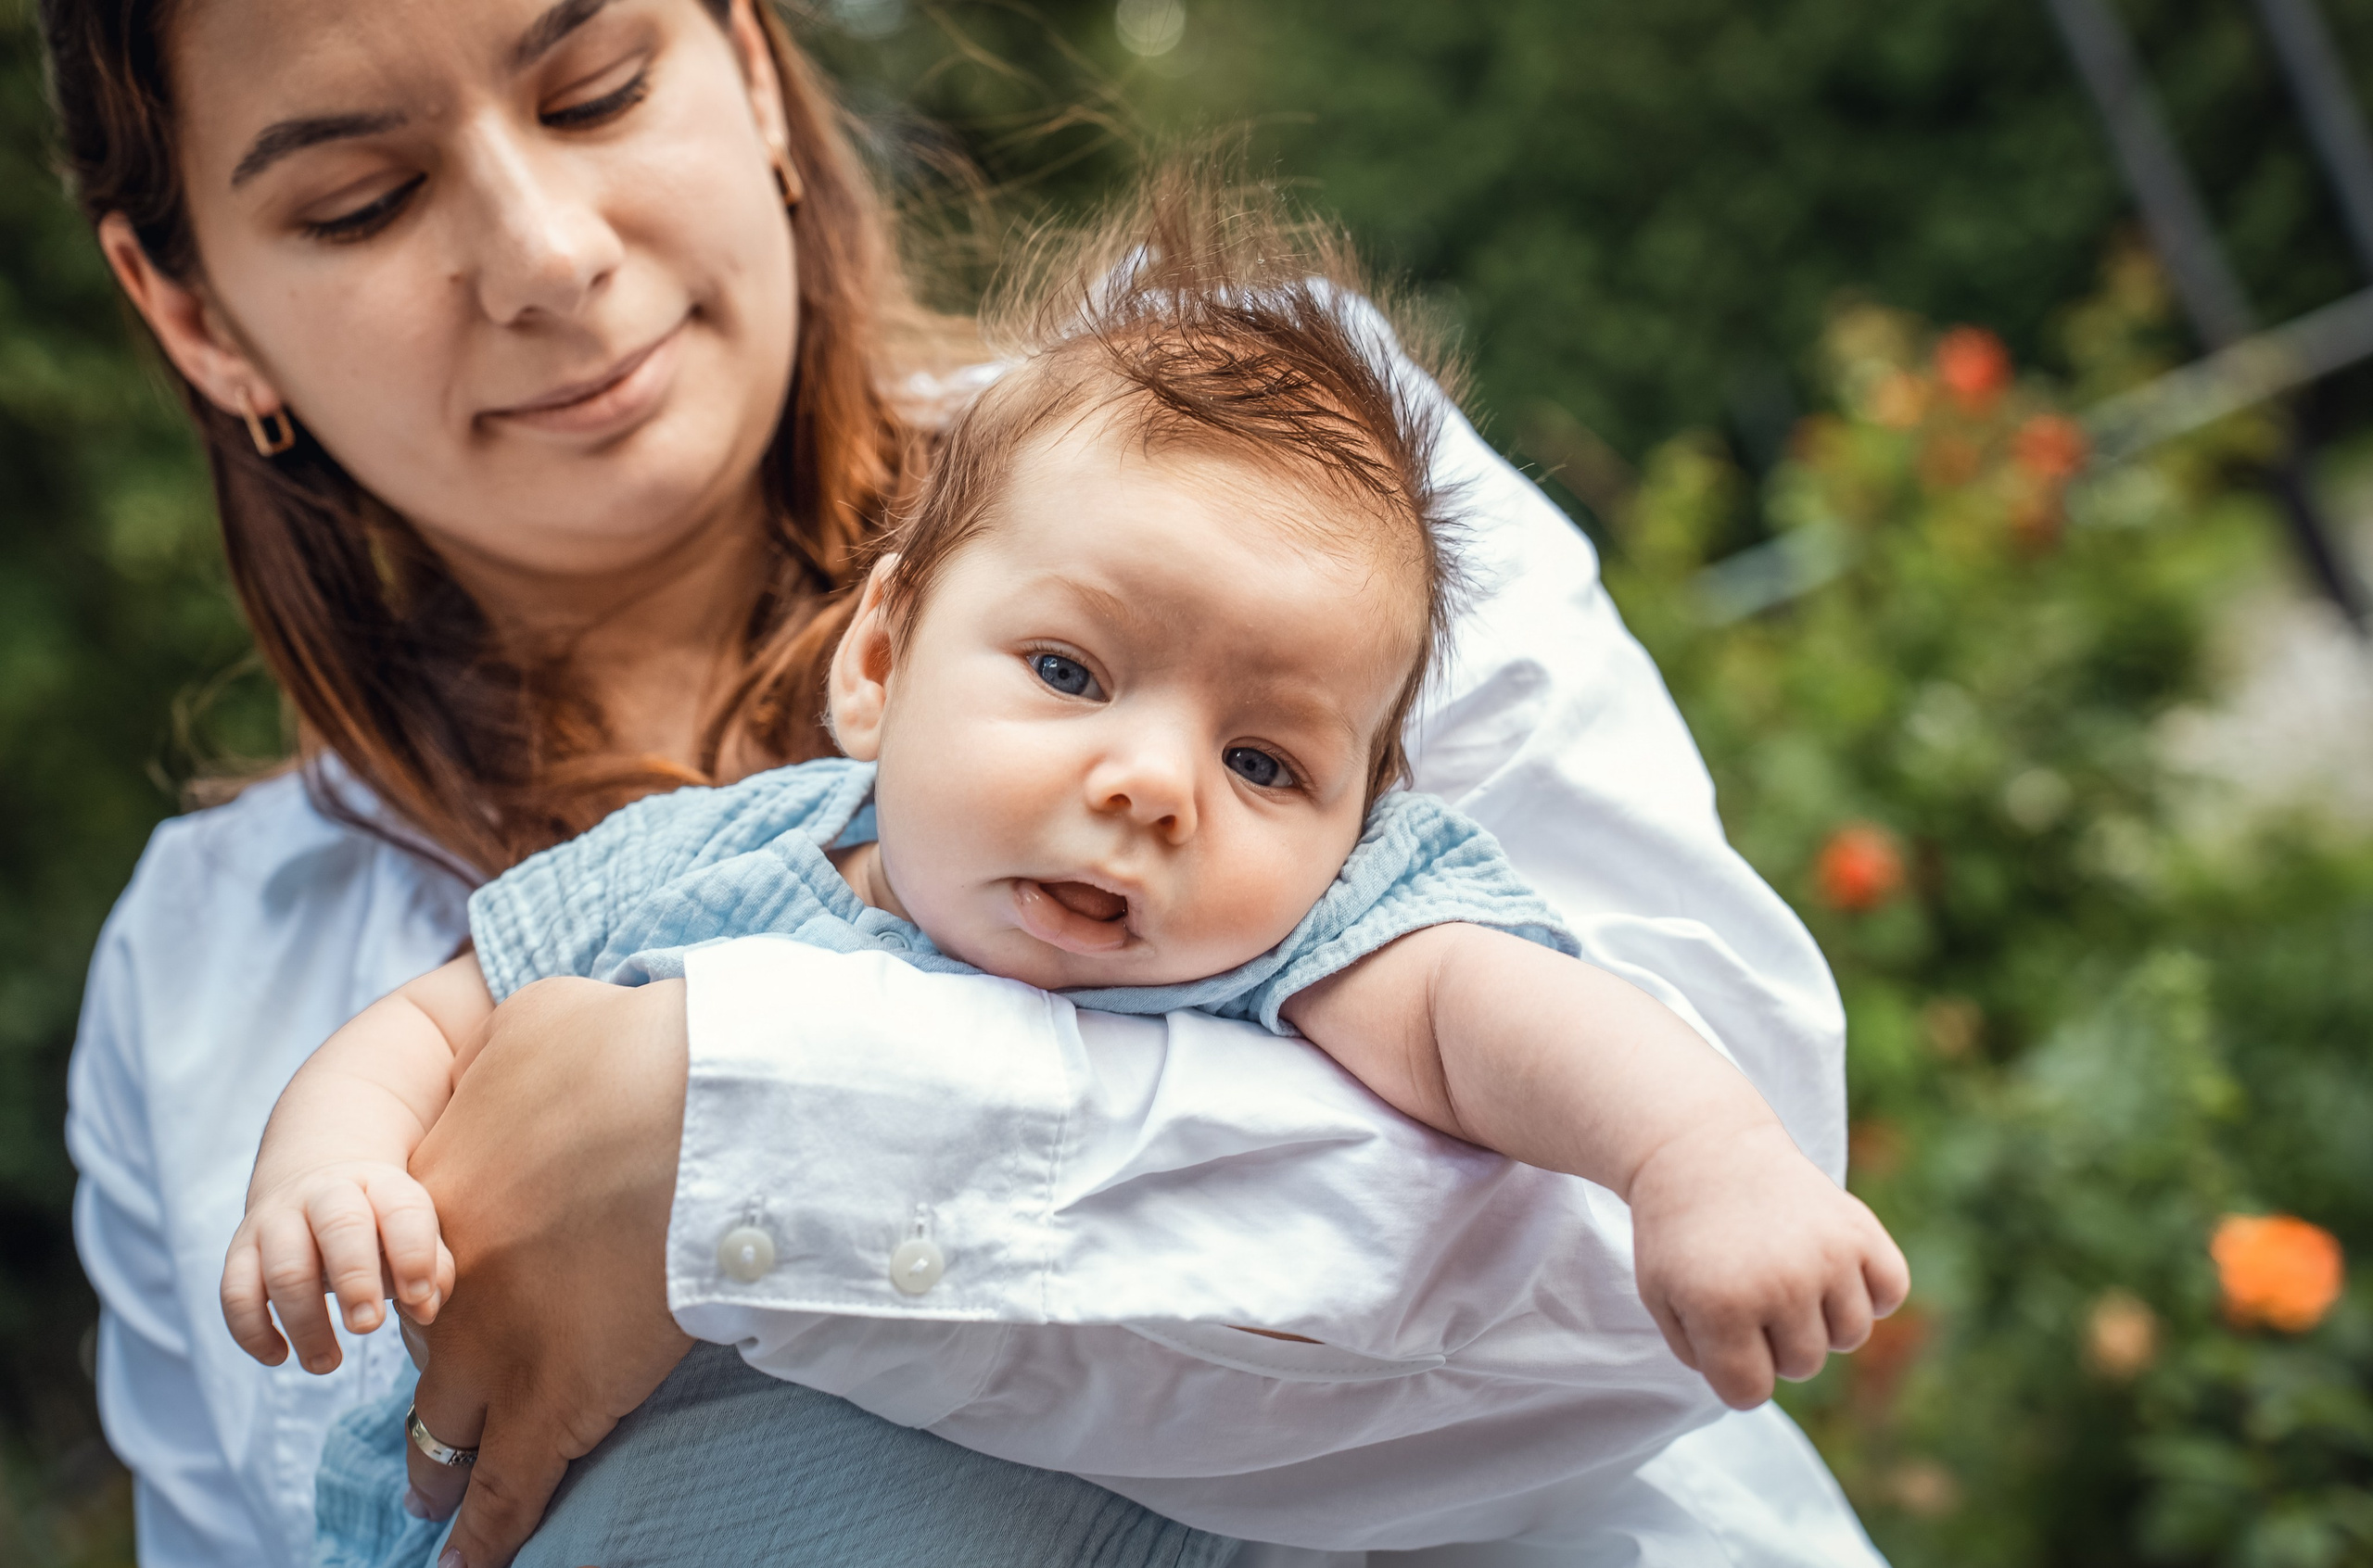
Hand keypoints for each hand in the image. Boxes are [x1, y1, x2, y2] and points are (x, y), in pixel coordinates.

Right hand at [219, 1161, 451, 1372]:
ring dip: (305, 1323)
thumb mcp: (412, 1230)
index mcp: (380, 1184)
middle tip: (369, 1327)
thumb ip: (431, 1268)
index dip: (413, 1254)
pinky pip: (236, 1293)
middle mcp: (325, 1194)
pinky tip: (279, 1357)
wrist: (313, 1177)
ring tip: (328, 1363)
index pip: (402, 1209)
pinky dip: (252, 1332)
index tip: (419, 1299)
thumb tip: (425, 1308)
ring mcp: (276, 1220)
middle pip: (339, 1226)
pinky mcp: (240, 1251)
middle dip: (355, 1280)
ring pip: (284, 1268)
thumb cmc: (378, 1222)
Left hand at [400, 976, 695, 1567]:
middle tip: (432, 1409)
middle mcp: (452, 1275)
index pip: (425, 1253)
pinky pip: (507, 1487)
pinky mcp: (554, 1401)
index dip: (446, 1276)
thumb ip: (521, 1038)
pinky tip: (468, 1564)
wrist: (700, 1112)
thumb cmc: (639, 1049)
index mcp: (445, 1185)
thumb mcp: (551, 1014)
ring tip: (426, 1501)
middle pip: (426, 1344)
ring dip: (436, 1468)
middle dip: (432, 1376)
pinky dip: (485, 1535)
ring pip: (446, 1429)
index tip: (466, 1287)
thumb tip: (534, 1035)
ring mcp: (496, 1345)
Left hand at [1629, 1121, 1910, 1409]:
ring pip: (1850, 1336)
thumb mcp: (1662, 1296)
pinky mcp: (1861, 1229)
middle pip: (1803, 1367)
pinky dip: (1870, 1290)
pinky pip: (1891, 1293)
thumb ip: (1702, 1356)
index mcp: (1721, 1305)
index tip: (1722, 1334)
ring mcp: (1827, 1255)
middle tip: (1751, 1291)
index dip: (1735, 1371)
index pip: (1750, 1393)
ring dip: (1821, 1319)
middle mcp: (1780, 1283)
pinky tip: (1832, 1267)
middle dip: (1775, 1342)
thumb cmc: (1680, 1232)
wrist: (1704, 1149)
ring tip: (1789, 1276)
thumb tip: (1757, 1389)